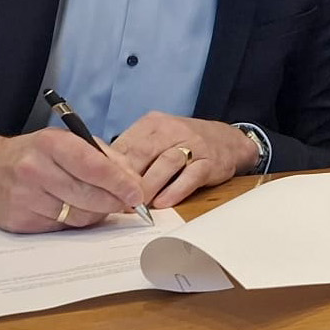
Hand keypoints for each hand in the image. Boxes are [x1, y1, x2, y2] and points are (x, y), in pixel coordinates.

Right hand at [0, 129, 147, 233]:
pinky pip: (60, 228)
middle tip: (126, 204)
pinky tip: (72, 210)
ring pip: (77, 217)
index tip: (137, 194)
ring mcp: (24, 197)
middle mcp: (34, 169)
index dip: (120, 183)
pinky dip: (73, 222)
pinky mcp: (19, 221)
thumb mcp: (67, 142)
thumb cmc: (36, 154)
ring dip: (96, 214)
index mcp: (51, 144)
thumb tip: (133, 181)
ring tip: (99, 205)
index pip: (93, 166)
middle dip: (114, 203)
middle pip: (88, 196)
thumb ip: (103, 157)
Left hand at [108, 112, 259, 208]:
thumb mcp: (156, 139)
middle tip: (116, 201)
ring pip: (165, 164)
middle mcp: (172, 129)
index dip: (112, 169)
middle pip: (143, 153)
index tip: (102, 188)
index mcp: (152, 124)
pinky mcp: (209, 161)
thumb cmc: (183, 143)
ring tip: (137, 206)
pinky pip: (190, 176)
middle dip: (127, 180)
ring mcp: (193, 144)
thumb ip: (133, 154)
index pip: (125, 144)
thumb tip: (101, 178)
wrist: (228, 140)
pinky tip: (163, 203)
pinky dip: (175, 190)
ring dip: (149, 187)